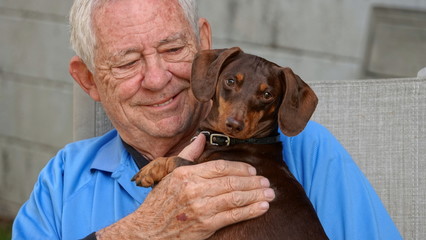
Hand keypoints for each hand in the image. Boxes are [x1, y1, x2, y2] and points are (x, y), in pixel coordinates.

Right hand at [96, 134, 274, 239]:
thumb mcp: (170, 174)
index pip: (220, 166)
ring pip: (235, 198)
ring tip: (270, 195)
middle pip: (231, 182)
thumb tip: (202, 138)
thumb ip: (189, 154)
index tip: (253, 170)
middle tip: (267, 183)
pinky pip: (232, 216)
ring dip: (256, 196)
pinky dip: (249, 211)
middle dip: (253, 182)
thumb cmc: (160, 202)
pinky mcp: (205, 225)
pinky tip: (261, 208)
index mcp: (186, 174)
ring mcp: (200, 208)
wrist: (147, 231)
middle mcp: (194, 189)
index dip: (240, 168)